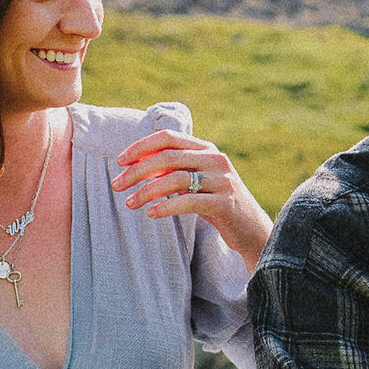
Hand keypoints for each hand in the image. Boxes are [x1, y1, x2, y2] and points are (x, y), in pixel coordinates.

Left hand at [110, 129, 271, 265]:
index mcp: (206, 149)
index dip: (141, 147)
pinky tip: (151, 213)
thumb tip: (138, 167)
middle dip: (137, 171)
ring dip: (146, 191)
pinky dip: (166, 207)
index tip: (119, 161)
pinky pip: (188, 202)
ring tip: (130, 203)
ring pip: (175, 179)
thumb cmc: (216, 205)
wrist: (252, 230)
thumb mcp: (195, 182)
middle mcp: (215, 159)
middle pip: (167, 157)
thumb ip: (173, 170)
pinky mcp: (225, 203)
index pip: (168, 137)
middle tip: (116, 185)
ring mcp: (222, 180)